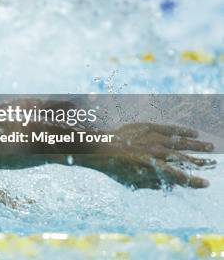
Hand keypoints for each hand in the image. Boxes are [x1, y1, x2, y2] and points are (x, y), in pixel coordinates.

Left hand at [83, 123, 214, 188]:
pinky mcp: (148, 127)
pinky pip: (170, 128)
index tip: (205, 183)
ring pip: (181, 142)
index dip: (193, 181)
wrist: (100, 147)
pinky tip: (193, 133)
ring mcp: (153, 139)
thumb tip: (172, 185)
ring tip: (210, 148)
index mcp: (152, 168)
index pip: (179, 177)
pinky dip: (183, 131)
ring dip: (197, 145)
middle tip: (212, 163)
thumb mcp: (132, 182)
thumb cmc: (115, 168)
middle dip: (200, 162)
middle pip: (184, 158)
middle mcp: (156, 153)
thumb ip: (153, 183)